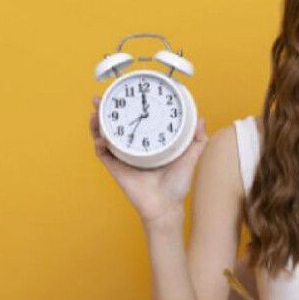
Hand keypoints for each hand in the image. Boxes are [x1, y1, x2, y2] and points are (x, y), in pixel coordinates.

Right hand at [90, 96, 208, 224]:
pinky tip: (101, 137)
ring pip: (104, 135)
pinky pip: (103, 153)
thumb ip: (197, 140)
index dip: (128, 107)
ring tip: (96, 110)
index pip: (135, 120)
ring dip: (97, 122)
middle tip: (102, 97)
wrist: (166, 207)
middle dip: (106, 110)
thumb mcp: (190, 157)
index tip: (127, 92)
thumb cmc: (177, 185)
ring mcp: (123, 157)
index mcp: (148, 143)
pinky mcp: (115, 168)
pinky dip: (99, 143)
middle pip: (115, 124)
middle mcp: (133, 148)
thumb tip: (202, 119)